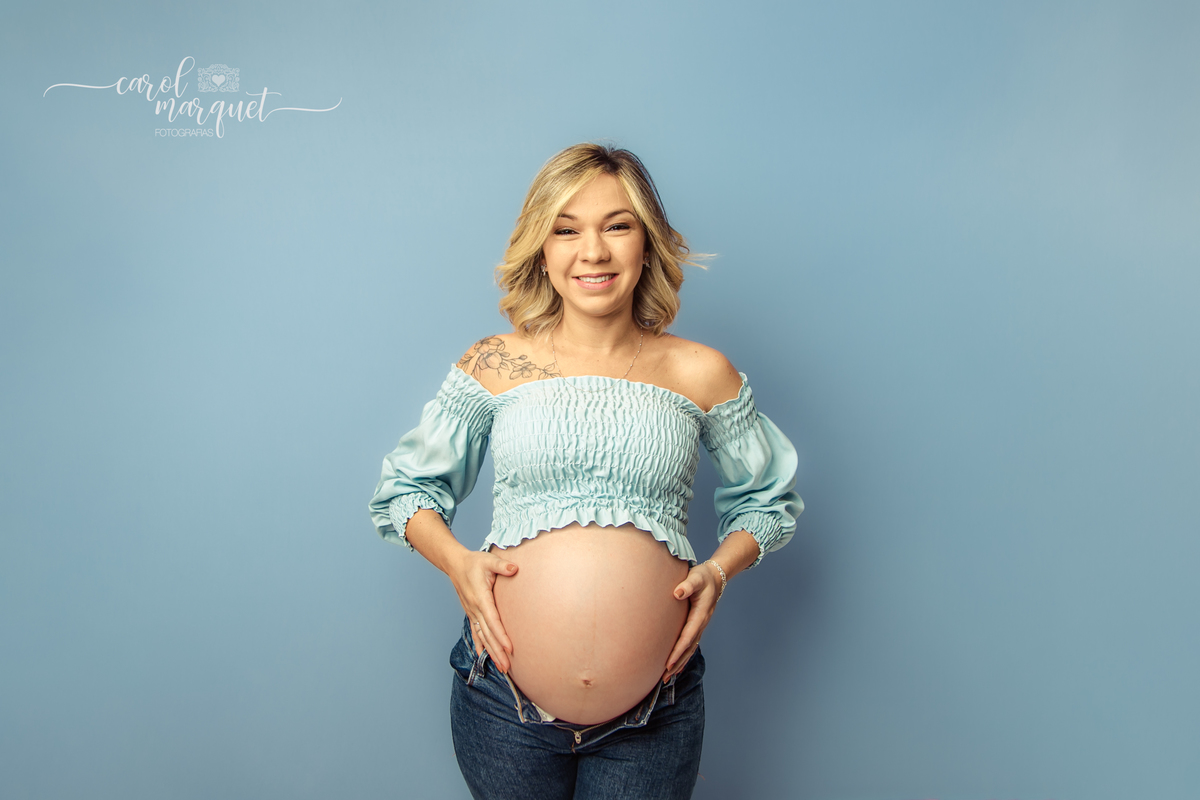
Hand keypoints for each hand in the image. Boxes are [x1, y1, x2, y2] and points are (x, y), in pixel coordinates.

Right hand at [447, 550, 517, 672]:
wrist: (455, 564)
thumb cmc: (474, 562)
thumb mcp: (489, 560)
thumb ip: (502, 565)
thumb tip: (514, 568)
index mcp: (481, 598)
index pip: (492, 621)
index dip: (501, 635)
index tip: (510, 648)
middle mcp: (475, 609)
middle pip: (488, 634)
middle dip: (497, 651)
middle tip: (507, 667)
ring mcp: (471, 612)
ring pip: (482, 636)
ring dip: (491, 652)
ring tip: (501, 667)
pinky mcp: (471, 613)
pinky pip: (475, 632)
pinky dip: (480, 645)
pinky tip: (483, 657)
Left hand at [662, 561, 721, 682]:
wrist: (715, 577)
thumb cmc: (703, 577)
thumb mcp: (696, 578)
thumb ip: (687, 585)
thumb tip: (677, 593)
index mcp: (701, 614)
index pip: (688, 636)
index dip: (678, 650)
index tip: (668, 662)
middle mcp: (701, 623)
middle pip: (689, 648)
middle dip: (677, 662)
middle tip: (665, 676)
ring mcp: (700, 625)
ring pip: (690, 648)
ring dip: (680, 663)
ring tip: (667, 677)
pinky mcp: (697, 625)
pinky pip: (690, 644)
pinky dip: (684, 656)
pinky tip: (676, 665)